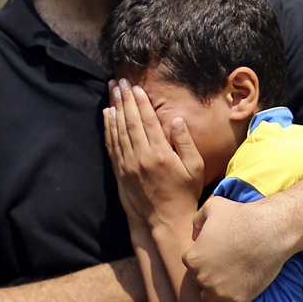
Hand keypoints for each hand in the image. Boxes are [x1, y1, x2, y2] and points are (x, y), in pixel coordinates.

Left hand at [103, 79, 204, 227]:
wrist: (167, 219)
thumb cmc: (185, 192)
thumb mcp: (194, 167)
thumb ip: (185, 142)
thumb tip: (176, 119)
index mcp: (160, 153)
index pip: (147, 121)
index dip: (140, 101)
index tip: (136, 86)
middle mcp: (140, 157)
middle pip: (129, 121)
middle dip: (124, 99)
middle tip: (119, 81)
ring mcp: (128, 165)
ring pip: (118, 131)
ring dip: (114, 109)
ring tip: (112, 91)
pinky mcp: (121, 172)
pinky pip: (112, 146)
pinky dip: (108, 128)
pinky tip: (108, 115)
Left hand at [184, 196, 294, 301]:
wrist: (270, 231)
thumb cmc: (242, 215)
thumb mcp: (213, 206)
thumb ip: (197, 219)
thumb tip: (195, 235)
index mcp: (192, 258)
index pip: (191, 263)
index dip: (204, 257)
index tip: (218, 253)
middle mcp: (201, 277)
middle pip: (199, 282)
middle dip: (210, 274)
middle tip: (228, 264)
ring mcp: (218, 292)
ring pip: (208, 299)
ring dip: (217, 293)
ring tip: (232, 281)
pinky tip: (236, 296)